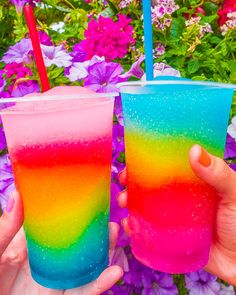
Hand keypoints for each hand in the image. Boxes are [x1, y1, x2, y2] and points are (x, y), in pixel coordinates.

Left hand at [0, 192, 122, 294]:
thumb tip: (17, 195)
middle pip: (77, 245)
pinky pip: (83, 293)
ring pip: (86, 265)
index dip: (73, 211)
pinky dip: (100, 284)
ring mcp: (56, 282)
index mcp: (31, 246)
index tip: (88, 196)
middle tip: (107, 216)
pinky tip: (113, 273)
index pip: (56, 225)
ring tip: (115, 234)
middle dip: (96, 231)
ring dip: (104, 251)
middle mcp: (48, 262)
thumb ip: (5, 229)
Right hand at [117, 144, 235, 285]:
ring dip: (130, 203)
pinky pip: (148, 231)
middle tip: (124, 180)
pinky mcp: (169, 237)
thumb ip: (218, 173)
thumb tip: (194, 150)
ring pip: (146, 206)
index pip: (167, 167)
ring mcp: (173, 218)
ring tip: (123, 202)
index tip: (134, 158)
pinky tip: (128, 225)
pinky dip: (135, 227)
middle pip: (151, 186)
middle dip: (133, 182)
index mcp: (193, 183)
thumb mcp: (232, 193)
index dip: (149, 161)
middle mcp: (180, 198)